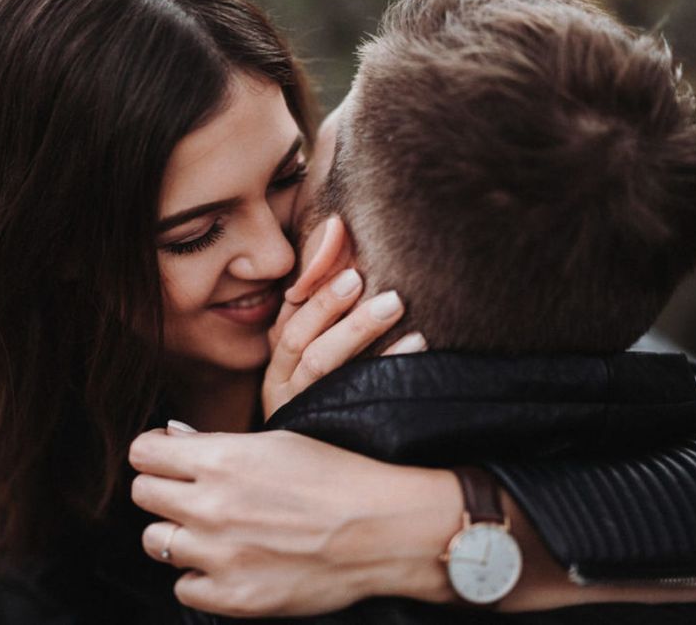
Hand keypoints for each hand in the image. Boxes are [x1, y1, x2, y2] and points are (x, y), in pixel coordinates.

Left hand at [129, 427, 461, 616]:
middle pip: (142, 494)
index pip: (142, 453)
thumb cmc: (336, 477)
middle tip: (189, 492)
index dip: (152, 452)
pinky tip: (226, 563)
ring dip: (178, 533)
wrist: (381, 529)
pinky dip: (199, 576)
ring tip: (212, 530)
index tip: (165, 457)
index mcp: (220, 459)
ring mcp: (218, 555)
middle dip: (161, 488)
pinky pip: (183, 587)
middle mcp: (210, 506)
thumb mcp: (277, 440)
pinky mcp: (233, 597)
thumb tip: (172, 438)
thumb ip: (216, 444)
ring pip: (155, 542)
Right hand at [262, 216, 426, 417]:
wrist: (320, 467)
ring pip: (322, 366)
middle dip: (330, 306)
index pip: (289, 316)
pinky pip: (356, 394)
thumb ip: (322, 297)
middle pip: (301, 339)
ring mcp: (302, 409)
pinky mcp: (327, 429)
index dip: (313, 287)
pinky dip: (388, 366)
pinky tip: (417, 344)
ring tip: (392, 302)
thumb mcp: (316, 347)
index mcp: (278, 358)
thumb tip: (337, 228)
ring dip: (356, 331)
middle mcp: (283, 383)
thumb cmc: (328, 391)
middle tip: (362, 279)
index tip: (345, 256)